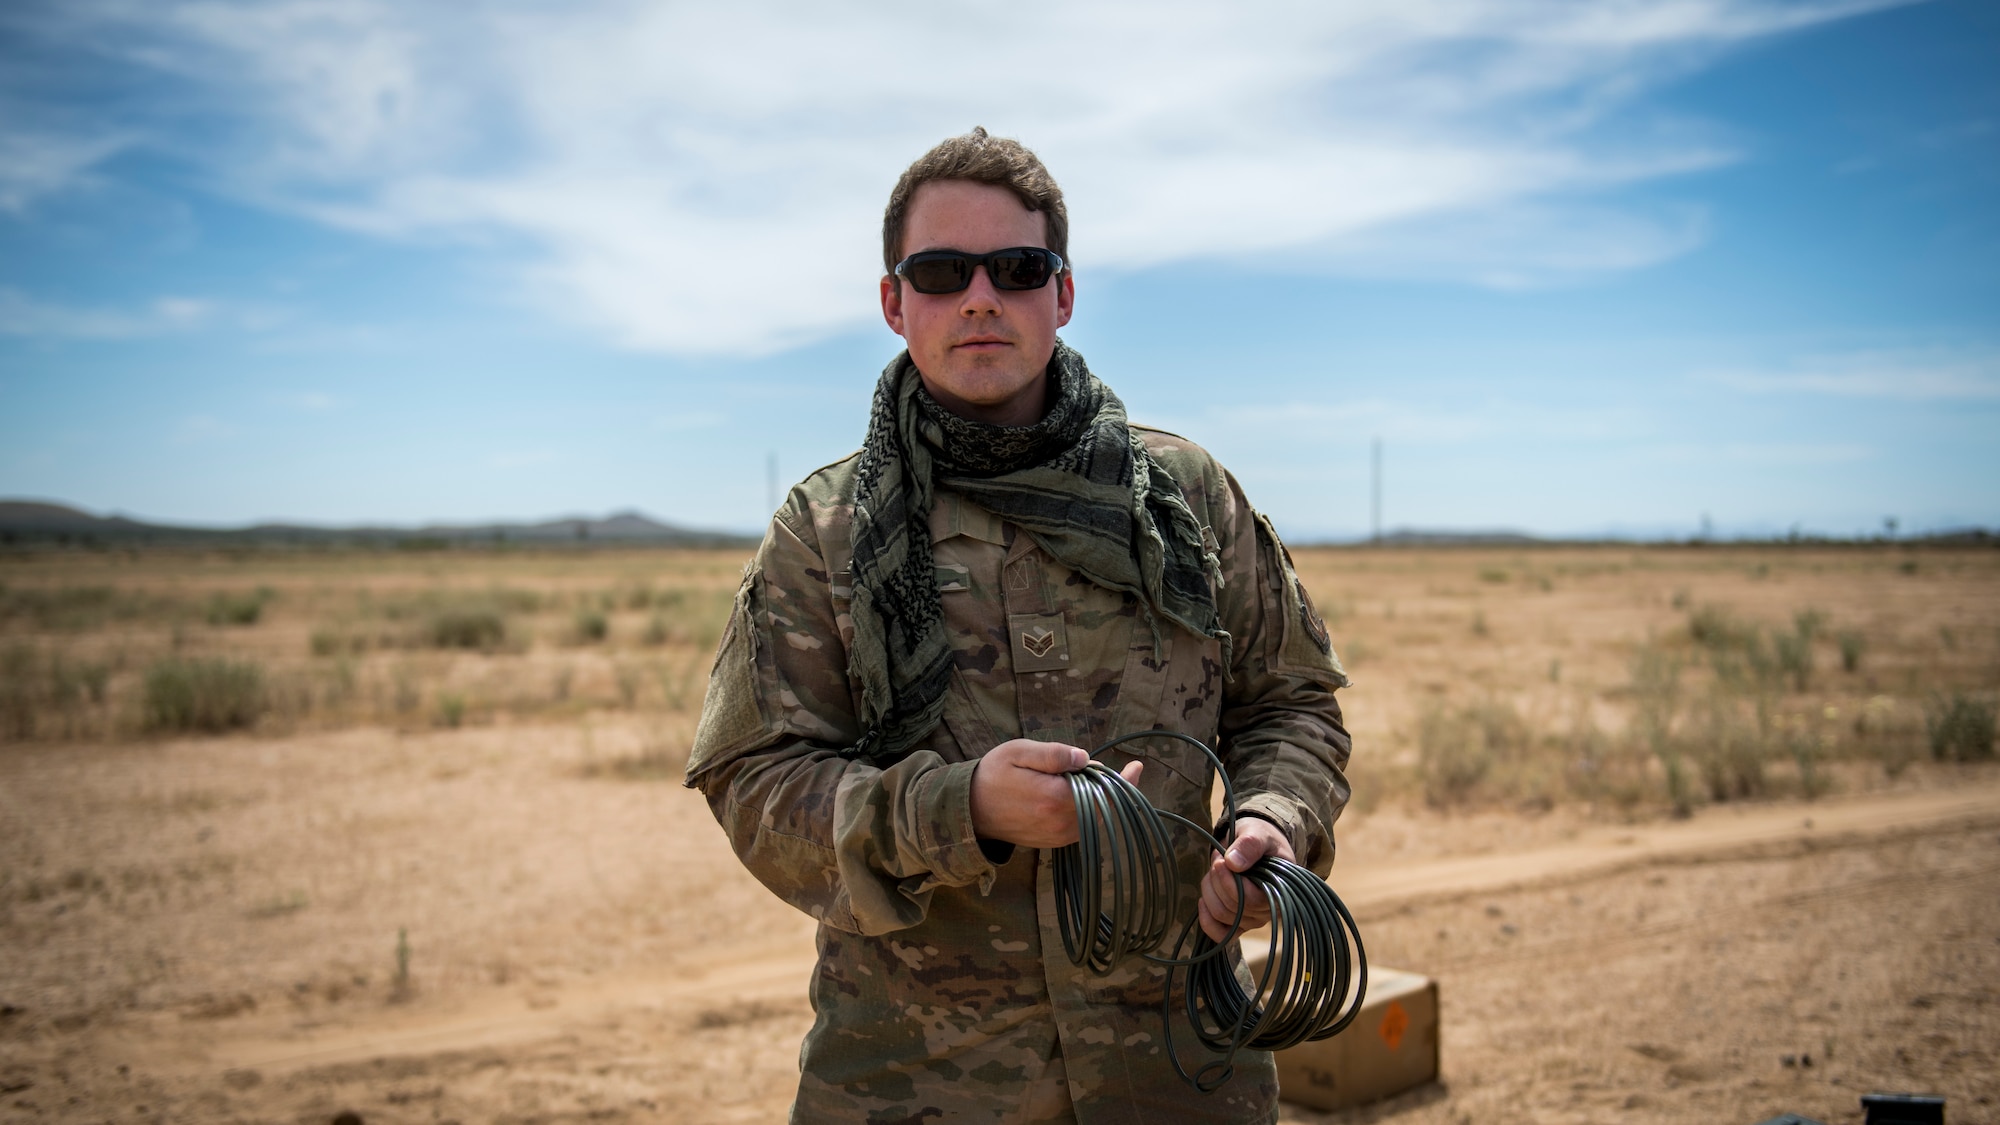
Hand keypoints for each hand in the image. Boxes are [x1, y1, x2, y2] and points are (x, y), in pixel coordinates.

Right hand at [969, 739, 1142, 848]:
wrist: (969, 810)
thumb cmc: (993, 775)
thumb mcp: (1018, 752)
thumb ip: (1053, 755)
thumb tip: (1085, 758)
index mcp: (1054, 799)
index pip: (1100, 790)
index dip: (1121, 779)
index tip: (1137, 767)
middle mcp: (1060, 823)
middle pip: (1102, 807)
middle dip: (1113, 787)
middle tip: (1119, 768)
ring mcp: (1058, 836)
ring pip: (1095, 819)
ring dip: (1101, 800)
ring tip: (1096, 778)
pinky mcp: (1054, 842)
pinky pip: (1083, 827)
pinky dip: (1090, 811)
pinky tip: (1082, 794)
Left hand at [1197, 817, 1294, 941]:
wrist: (1257, 844)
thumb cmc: (1261, 839)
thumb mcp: (1258, 833)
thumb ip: (1249, 845)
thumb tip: (1233, 864)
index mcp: (1280, 890)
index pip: (1251, 899)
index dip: (1229, 881)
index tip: (1221, 859)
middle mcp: (1270, 910)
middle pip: (1232, 908)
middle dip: (1217, 880)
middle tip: (1219, 858)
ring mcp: (1254, 919)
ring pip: (1221, 915)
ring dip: (1210, 889)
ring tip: (1216, 869)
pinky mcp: (1240, 923)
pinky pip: (1220, 934)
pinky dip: (1206, 920)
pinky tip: (1203, 901)